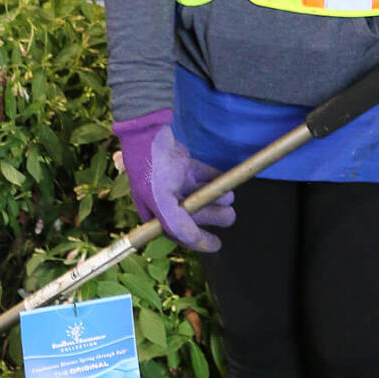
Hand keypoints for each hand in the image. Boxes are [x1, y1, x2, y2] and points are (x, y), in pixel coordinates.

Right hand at [113, 109, 235, 252]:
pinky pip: (202, 175)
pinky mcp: (182, 165)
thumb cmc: (150, 169)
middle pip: (193, 214)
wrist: (148, 133)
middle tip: (230, 216)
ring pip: (199, 195)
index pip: (179, 232)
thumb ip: (176, 223)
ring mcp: (174, 181)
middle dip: (212, 216)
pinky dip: (214, 178)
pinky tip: (225, 179)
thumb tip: (193, 240)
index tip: (217, 244)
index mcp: (155, 210)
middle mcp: (165, 198)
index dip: (198, 239)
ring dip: (215, 197)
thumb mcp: (161, 201)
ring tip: (230, 197)